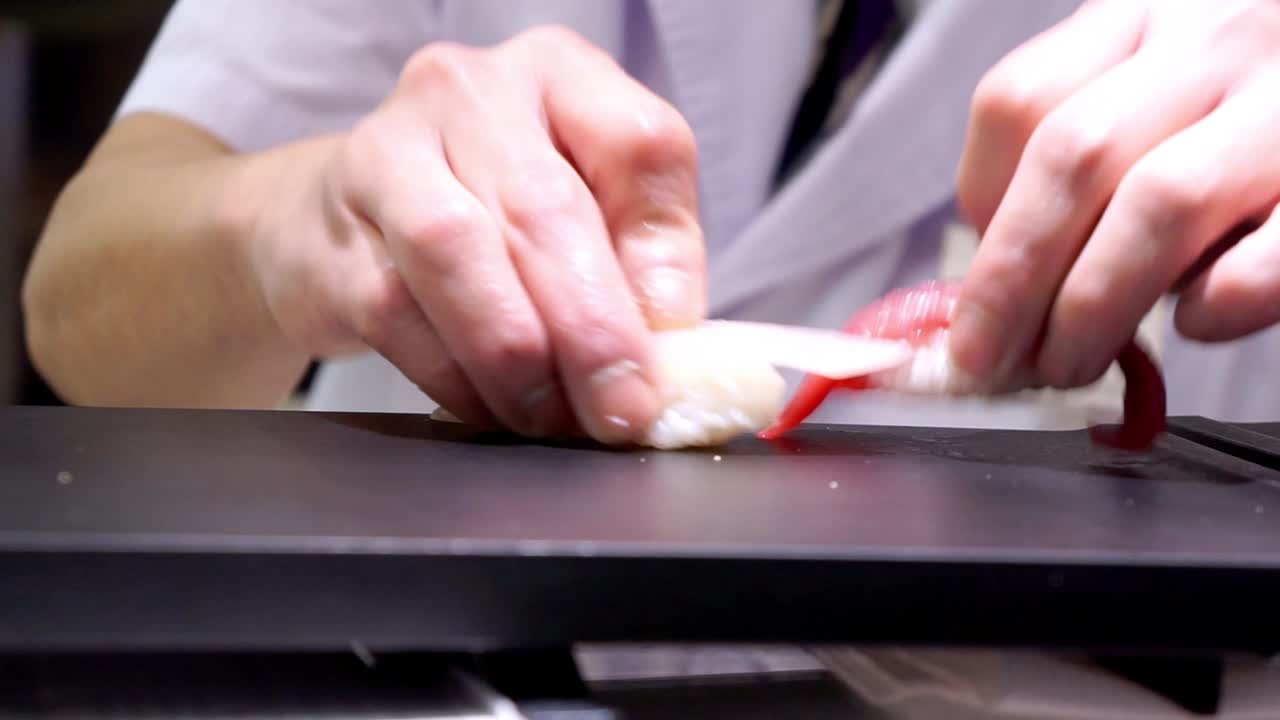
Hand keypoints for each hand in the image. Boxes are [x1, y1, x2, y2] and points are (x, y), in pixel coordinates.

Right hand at [244, 27, 704, 441]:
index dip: (664, 255)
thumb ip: (637, 264)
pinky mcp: (333, 228)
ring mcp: (388, 152)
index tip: (672, 343)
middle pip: (546, 208)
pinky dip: (453, 376)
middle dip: (592, 330)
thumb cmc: (489, 214)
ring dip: (516, 357)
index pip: (639, 144)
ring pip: (459, 254)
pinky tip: (488, 408)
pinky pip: (397, 311)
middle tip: (619, 410)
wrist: (339, 218)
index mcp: (561, 75)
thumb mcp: (584, 213)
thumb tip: (672, 353)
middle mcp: (471, 93)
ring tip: (551, 418)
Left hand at [951, 0, 1279, 389]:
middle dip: (1011, 280)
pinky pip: (1270, 253)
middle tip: (989, 357)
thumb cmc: (1235, 105)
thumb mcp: (1150, 89)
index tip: (974, 279)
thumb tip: (995, 288)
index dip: (982, 204)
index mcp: (1140, 15)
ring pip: (1161, 201)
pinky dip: (1219, 302)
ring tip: (1071, 361)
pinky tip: (1194, 320)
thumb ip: (1081, 159)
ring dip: (1094, 304)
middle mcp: (1212, 40)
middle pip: (1075, 157)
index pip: (1017, 101)